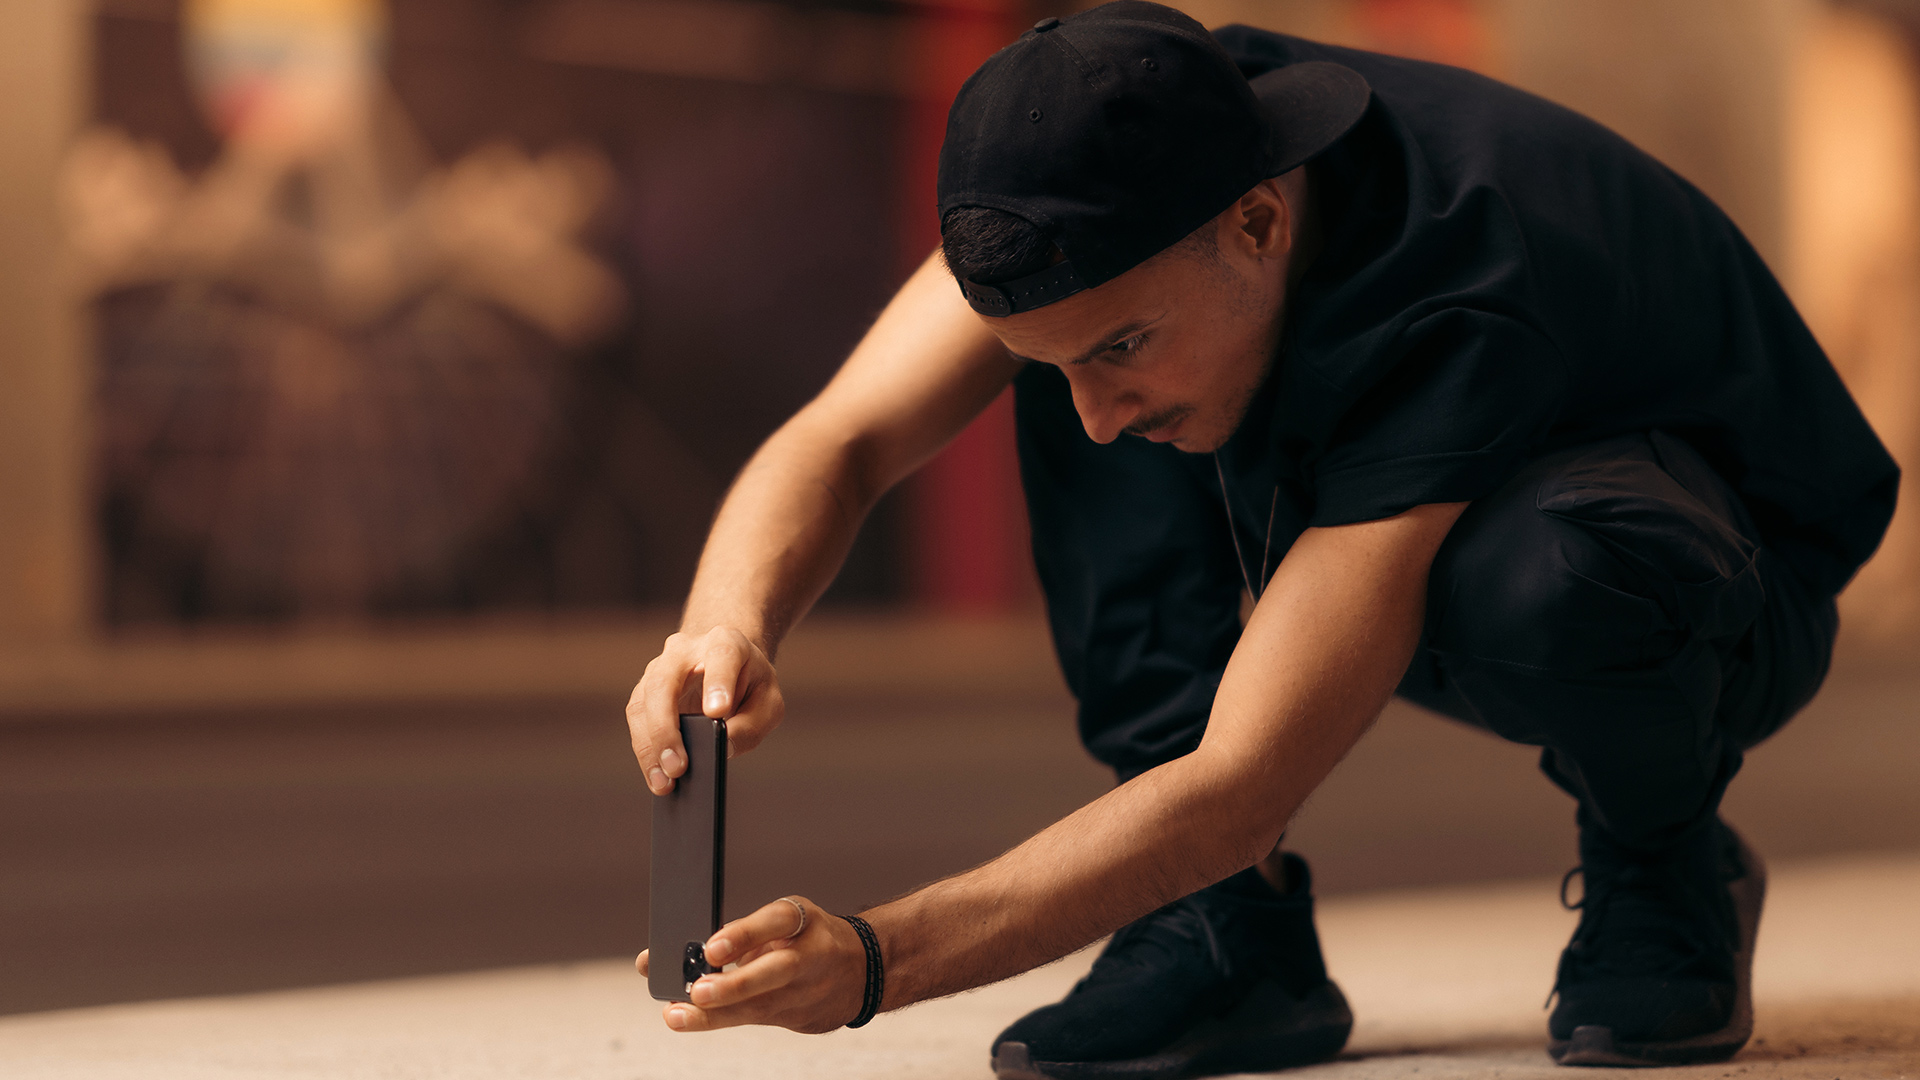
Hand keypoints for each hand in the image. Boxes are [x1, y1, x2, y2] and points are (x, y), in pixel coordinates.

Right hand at [627, 626, 783, 794]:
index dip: (717, 682)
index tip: (717, 712)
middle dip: (667, 727)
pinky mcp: (645, 690)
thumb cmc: (751, 684)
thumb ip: (752, 724)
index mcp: (725, 642)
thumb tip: (723, 748)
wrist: (728, 665)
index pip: (721, 655)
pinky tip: (657, 777)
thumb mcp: (768, 703)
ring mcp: (659, 668)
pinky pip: (637, 719)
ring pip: (643, 702)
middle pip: (665, 681)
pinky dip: (645, 750)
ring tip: (664, 782)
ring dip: (650, 746)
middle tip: (679, 766)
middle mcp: (685, 650)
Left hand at [636, 896, 869, 1033]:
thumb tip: (694, 950)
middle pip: (776, 971)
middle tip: (698, 990)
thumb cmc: (809, 939)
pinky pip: (757, 1021)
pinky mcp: (800, 1018)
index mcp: (804, 920)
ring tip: (679, 1015)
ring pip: (762, 1007)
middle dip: (735, 985)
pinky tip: (692, 1019)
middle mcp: (810, 955)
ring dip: (716, 1014)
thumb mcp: (784, 921)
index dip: (745, 933)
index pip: (778, 920)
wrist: (860, 971)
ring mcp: (807, 991)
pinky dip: (722, 1019)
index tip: (712, 947)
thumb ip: (744, 933)